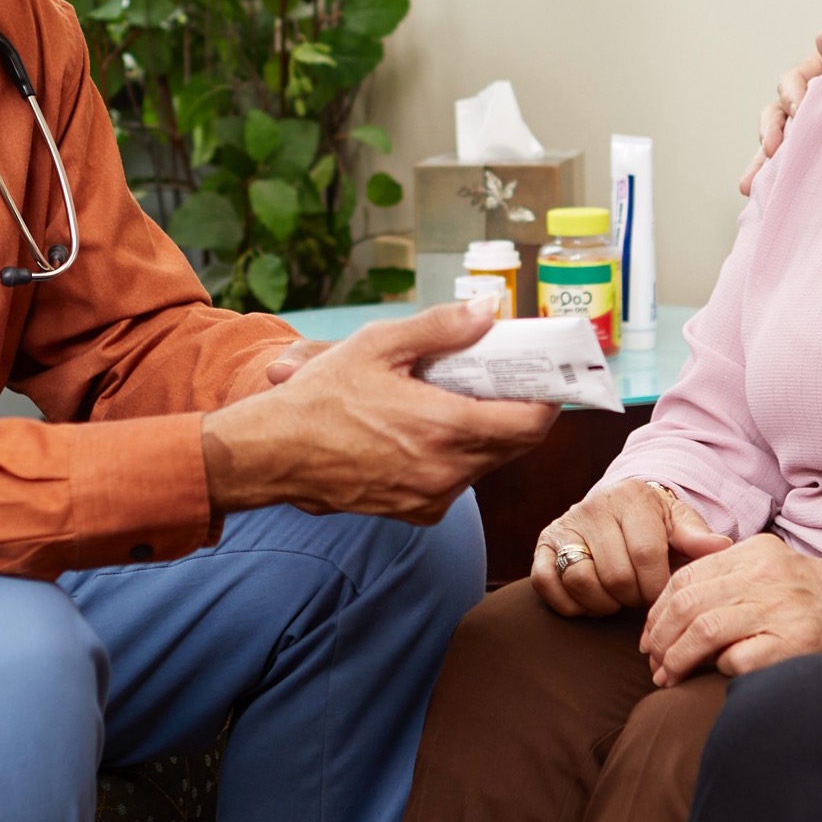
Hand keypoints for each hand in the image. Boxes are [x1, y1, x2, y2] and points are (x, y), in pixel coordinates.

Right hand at [201, 301, 555, 523]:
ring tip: (459, 401)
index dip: (547, 399)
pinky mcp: (417, 511)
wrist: (274, 454)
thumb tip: (489, 309)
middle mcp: (448, 471)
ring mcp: (433, 496)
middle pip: (515, 445)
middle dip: (518, 412)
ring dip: (485, 434)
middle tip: (505, 380)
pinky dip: (455, 456)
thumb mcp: (379, 346)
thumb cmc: (320, 398)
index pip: (531, 423)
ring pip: (486, 464)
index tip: (545, 378)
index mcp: (446, 428)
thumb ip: (441, 328)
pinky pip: (456, 481)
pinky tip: (426, 432)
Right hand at [529, 478, 728, 617]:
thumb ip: (697, 536)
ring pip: (580, 581)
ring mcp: (564, 526)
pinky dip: (570, 604)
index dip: (657, 587)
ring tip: (619, 599)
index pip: (645, 555)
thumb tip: (720, 547)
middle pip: (615, 574)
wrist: (617, 508)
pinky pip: (547, 584)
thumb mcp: (679, 522)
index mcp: (631, 498)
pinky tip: (592, 601)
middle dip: (633, 598)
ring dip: (603, 603)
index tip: (664, 595)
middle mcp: (593, 507)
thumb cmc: (654, 523)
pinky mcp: (543, 546)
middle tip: (642, 598)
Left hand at [640, 533, 821, 682]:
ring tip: (669, 677)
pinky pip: (736, 660)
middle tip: (653, 662)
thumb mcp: (780, 571)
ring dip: (677, 659)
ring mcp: (784, 609)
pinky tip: (715, 678)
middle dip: (660, 637)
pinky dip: (718, 671)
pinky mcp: (797, 644)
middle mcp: (769, 575)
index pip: (686, 577)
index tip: (650, 636)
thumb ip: (735, 580)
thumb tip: (674, 612)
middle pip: (688, 604)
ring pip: (703, 631)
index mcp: (759, 552)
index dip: (659, 610)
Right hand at [741, 24, 821, 194]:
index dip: (791, 94)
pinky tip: (766, 203)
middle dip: (770, 133)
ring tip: (752, 187)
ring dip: (762, 166)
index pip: (793, 81)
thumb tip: (821, 39)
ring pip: (779, 148)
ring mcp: (817, 134)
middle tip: (773, 150)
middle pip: (777, 116)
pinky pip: (796, 171)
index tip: (799, 108)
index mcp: (821, 74)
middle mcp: (812, 104)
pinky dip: (777, 184)